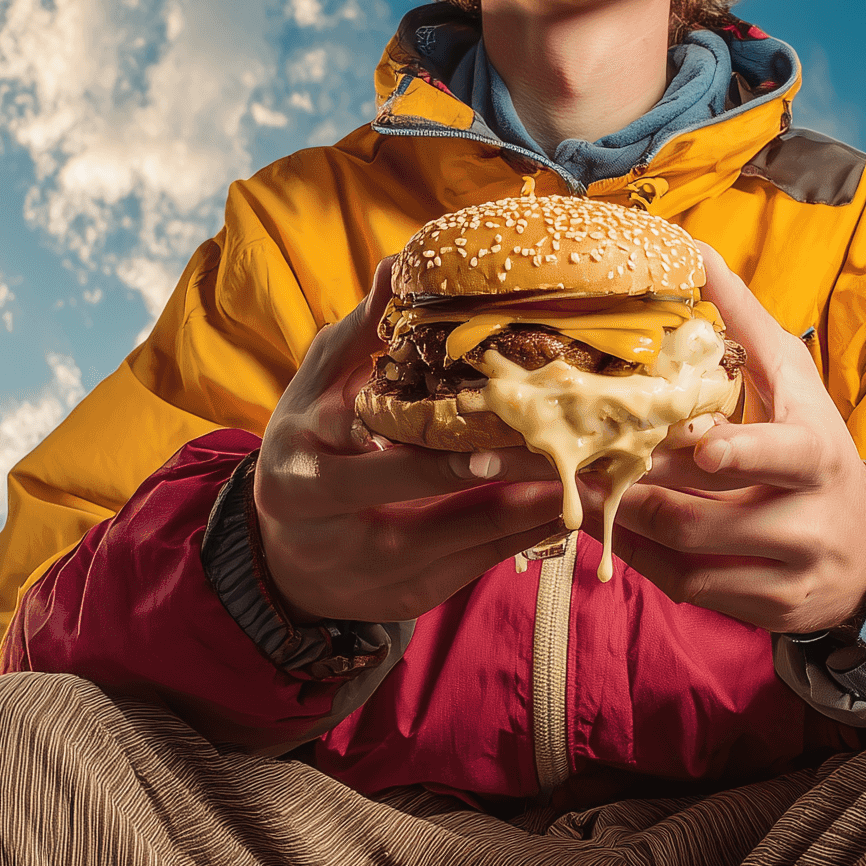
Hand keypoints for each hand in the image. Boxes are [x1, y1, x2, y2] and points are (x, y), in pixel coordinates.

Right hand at [252, 262, 569, 620]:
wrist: (279, 552)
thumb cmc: (307, 448)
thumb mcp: (317, 390)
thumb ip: (360, 336)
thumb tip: (396, 264)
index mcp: (302, 471)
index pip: (378, 458)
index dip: (442, 456)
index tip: (506, 429)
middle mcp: (329, 531)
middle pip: (424, 510)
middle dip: (499, 485)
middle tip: (566, 456)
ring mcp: (364, 574)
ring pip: (457, 549)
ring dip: (524, 517)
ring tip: (586, 486)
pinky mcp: (401, 601)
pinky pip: (468, 572)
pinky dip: (515, 542)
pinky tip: (561, 514)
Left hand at [575, 242, 865, 633]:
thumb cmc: (817, 449)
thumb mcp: (794, 382)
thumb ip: (744, 321)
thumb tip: (693, 249)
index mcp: (815, 454)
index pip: (781, 455)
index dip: (742, 453)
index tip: (705, 446)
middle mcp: (806, 519)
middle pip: (700, 515)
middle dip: (626, 490)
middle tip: (563, 466)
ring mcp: (787, 572)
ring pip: (685, 560)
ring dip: (622, 527)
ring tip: (568, 494)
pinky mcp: (768, 611)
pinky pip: (689, 590)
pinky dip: (642, 561)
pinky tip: (608, 531)